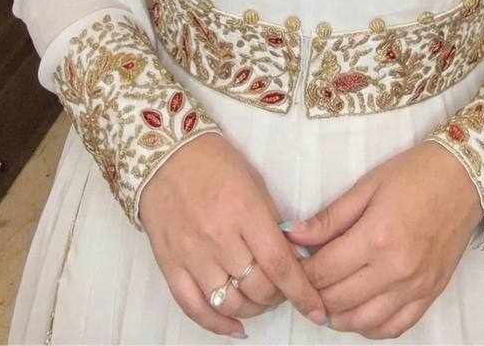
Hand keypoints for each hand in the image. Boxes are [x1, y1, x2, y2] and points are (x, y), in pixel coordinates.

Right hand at [138, 131, 328, 337]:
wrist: (165, 156)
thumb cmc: (216, 164)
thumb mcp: (254, 184)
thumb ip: (272, 223)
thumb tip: (291, 258)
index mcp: (245, 212)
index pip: (279, 264)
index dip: (301, 292)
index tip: (317, 309)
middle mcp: (219, 238)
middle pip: (258, 288)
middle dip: (278, 296)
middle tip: (283, 288)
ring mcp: (192, 255)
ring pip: (230, 303)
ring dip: (253, 309)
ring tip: (260, 300)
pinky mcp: (170, 267)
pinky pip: (194, 308)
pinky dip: (217, 324)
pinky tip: (234, 326)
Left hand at [281, 141, 483, 337]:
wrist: (466, 177)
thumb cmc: (416, 173)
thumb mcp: (368, 185)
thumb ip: (330, 217)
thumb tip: (294, 236)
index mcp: (376, 237)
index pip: (323, 271)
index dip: (299, 272)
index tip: (291, 265)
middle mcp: (396, 269)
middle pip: (338, 300)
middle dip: (312, 295)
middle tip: (303, 282)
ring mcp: (415, 286)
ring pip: (362, 322)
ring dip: (337, 316)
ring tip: (326, 299)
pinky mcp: (431, 293)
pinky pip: (394, 327)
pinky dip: (370, 327)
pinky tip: (359, 312)